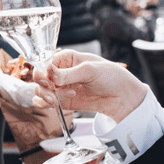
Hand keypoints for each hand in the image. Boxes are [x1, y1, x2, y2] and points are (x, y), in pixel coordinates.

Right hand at [32, 50, 146, 122]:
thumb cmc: (111, 77)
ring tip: (57, 101)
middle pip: (40, 79)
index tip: (48, 82)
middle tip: (53, 95)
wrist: (123, 98)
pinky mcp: (63, 101)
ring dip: (45, 97)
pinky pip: (46, 102)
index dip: (42, 73)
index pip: (45, 63)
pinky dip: (43, 104)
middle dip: (43, 88)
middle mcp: (61, 72)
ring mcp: (61, 87)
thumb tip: (48, 71)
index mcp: (67, 58)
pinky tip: (52, 105)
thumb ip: (68, 73)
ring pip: (41, 91)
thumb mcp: (90, 71)